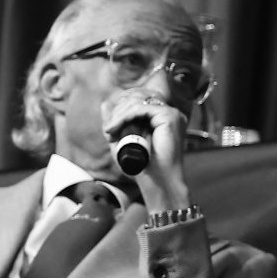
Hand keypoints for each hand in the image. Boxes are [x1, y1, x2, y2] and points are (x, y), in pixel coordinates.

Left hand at [101, 93, 190, 211]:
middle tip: (108, 129)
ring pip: (138, 100)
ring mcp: (172, 114)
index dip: (120, 106)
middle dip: (118, 109)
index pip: (139, 97)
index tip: (109, 126)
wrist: (158, 182)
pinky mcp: (170, 117)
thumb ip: (115, 121)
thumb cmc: (144, 167)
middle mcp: (169, 113)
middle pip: (137, 95)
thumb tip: (105, 103)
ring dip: (118, 114)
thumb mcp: (122, 140)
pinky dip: (124, 116)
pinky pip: (141, 108)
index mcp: (162, 117)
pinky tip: (115, 128)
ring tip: (110, 130)